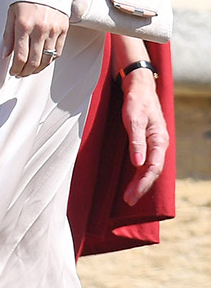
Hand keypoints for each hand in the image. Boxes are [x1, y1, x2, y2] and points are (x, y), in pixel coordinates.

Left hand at [3, 1, 67, 76]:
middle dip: (25, 72)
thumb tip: (5, 55)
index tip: (12, 72)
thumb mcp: (11, 14)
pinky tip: (42, 62)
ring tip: (29, 70)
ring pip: (46, 60)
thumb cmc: (25, 0)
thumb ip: (8, 35)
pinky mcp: (64, 30)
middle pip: (34, 61)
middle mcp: (40, 29)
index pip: (20, 56)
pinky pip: (57, 53)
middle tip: (20, 74)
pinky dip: (49, 61)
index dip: (16, 68)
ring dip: (37, 69)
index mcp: (24, 25)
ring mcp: (54, 30)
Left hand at [119, 65, 168, 205]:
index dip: (142, 183)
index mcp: (159, 140)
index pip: (153, 168)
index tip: (130, 195)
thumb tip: (137, 164)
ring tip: (129, 197)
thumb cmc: (136, 101)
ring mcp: (154, 144)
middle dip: (141, 187)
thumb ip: (136, 141)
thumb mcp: (134, 119)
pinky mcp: (148, 143)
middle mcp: (160, 145)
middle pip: (152, 172)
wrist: (139, 87)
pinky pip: (146, 163)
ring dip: (140, 183)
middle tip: (128, 201)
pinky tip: (133, 181)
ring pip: (150, 169)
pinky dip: (139, 174)